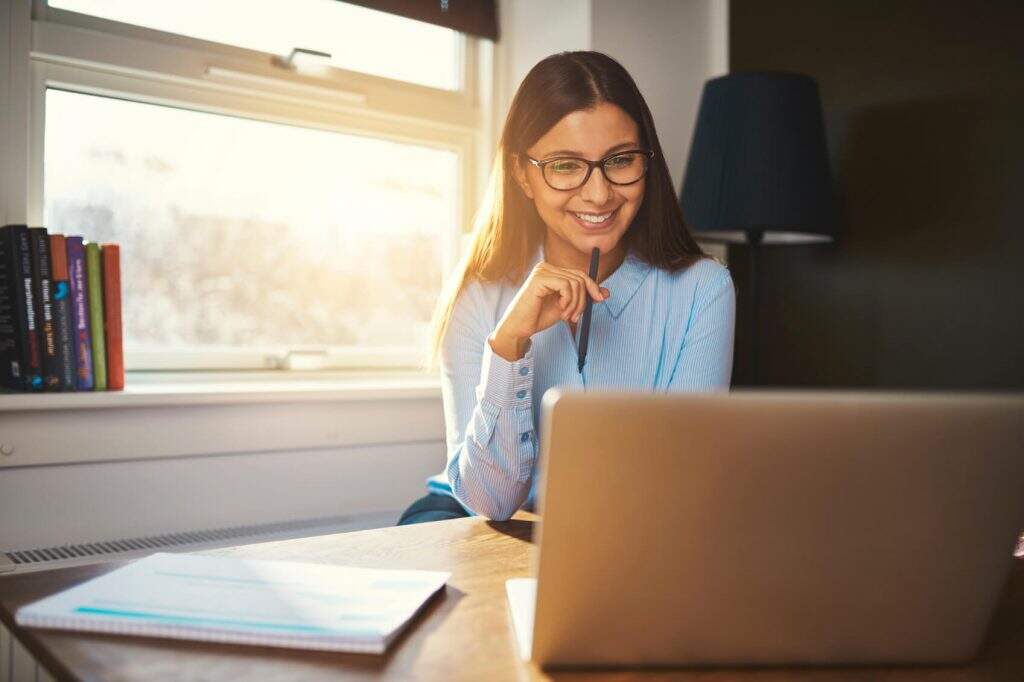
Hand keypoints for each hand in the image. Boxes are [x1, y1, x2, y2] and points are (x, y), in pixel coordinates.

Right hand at [488, 261, 609, 360]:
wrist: (519, 328)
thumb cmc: (538, 317)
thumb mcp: (567, 307)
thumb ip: (583, 298)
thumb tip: (606, 293)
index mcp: (552, 271)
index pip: (580, 274)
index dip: (593, 286)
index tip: (600, 299)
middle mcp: (546, 267)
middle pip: (580, 277)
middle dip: (583, 299)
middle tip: (576, 317)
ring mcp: (542, 271)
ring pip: (575, 282)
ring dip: (576, 303)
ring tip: (567, 316)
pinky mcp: (540, 278)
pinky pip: (566, 285)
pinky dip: (568, 300)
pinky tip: (560, 310)